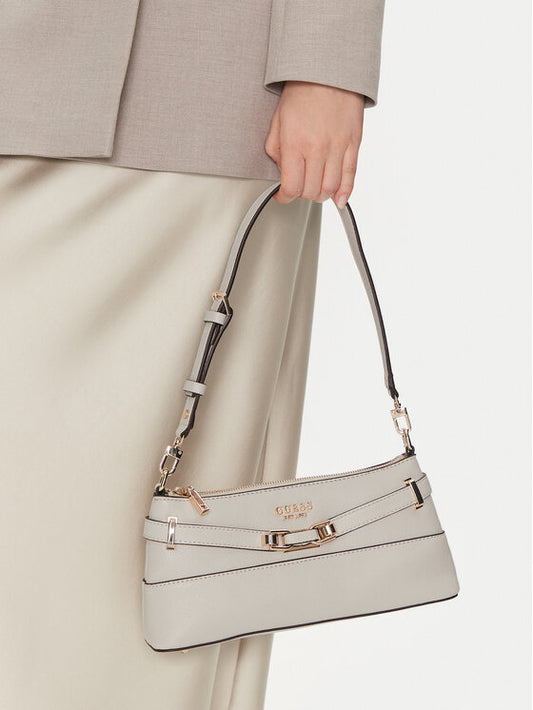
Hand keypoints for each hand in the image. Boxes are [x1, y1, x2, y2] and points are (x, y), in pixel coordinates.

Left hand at [264, 80, 364, 208]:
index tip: (282, 195)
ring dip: (321, 195)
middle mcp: (317, 149)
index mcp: (295, 144)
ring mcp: (338, 148)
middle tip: (298, 187)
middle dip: (302, 195)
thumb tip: (281, 172)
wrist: (327, 70)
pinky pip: (350, 177)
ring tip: (315, 188)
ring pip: (330, 189)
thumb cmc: (301, 92)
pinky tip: (339, 199)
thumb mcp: (277, 122)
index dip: (284, 197)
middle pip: (311, 192)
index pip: (291, 187)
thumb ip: (276, 151)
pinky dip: (344, 193)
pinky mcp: (353, 144)